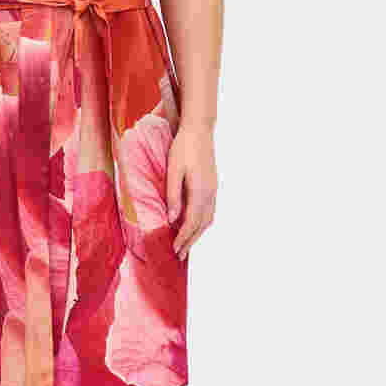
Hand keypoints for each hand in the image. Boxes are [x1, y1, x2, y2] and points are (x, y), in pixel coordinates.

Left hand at [166, 124, 217, 260]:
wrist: (199, 129)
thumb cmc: (183, 147)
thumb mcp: (173, 170)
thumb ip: (173, 195)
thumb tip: (172, 219)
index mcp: (200, 191)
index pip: (192, 222)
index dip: (183, 238)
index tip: (175, 250)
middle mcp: (210, 193)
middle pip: (202, 225)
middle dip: (190, 241)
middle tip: (180, 256)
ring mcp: (213, 189)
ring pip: (208, 219)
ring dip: (197, 234)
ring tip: (186, 244)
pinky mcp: (212, 185)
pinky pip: (210, 210)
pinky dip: (202, 223)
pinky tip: (195, 224)